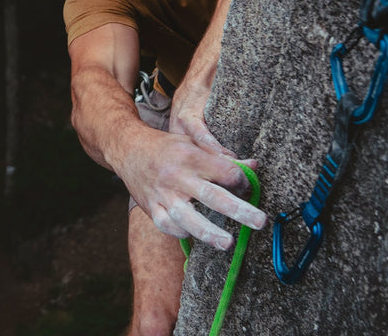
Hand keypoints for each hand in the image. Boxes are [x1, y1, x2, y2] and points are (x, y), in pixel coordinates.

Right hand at [118, 89, 265, 249]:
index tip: (247, 187)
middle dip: (238, 210)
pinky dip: (180, 232)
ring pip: (187, 217)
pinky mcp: (151, 207)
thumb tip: (254, 166)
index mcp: (192, 157)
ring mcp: (163, 194)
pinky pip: (166, 225)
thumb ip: (222, 157)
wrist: (128, 148)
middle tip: (259, 221)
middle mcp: (178, 177)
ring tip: (227, 244)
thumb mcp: (194, 143)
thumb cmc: (167, 147)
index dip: (241, 181)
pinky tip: (193, 235)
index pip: (225, 172)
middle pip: (212, 196)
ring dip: (208, 232)